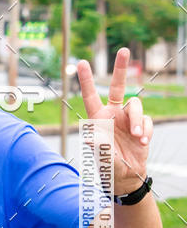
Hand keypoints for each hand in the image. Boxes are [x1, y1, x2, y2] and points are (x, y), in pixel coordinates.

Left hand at [77, 47, 151, 194]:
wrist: (126, 177)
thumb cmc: (108, 167)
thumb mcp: (100, 156)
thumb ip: (98, 145)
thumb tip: (92, 136)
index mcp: (98, 118)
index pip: (91, 95)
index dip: (86, 80)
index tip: (81, 62)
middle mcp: (113, 114)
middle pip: (118, 86)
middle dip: (121, 68)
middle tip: (124, 50)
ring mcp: (128, 119)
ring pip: (137, 106)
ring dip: (138, 121)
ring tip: (138, 137)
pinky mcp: (142, 126)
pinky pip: (147, 121)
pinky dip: (146, 131)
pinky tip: (142, 143)